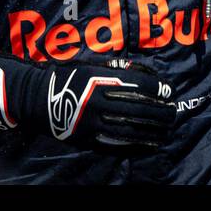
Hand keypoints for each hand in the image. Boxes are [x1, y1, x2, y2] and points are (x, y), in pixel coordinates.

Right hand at [0, 48, 175, 153]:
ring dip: (153, 130)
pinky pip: (117, 145)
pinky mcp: (88, 139)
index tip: (169, 91)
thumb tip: (142, 74)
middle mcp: (99, 102)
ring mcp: (93, 123)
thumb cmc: (65, 77)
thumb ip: (114, 70)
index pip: (138, 86)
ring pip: (131, 129)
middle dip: (160, 111)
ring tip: (167, 129)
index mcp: (100, 80)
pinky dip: (136, 145)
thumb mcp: (89, 65)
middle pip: (139, 108)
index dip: (157, 90)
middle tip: (173, 112)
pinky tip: (149, 144)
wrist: (37, 99)